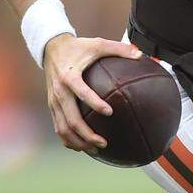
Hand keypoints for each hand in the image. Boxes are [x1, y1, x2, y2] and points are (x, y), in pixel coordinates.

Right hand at [42, 34, 142, 151]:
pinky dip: (68, 140)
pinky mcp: (52, 106)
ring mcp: (53, 101)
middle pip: (71, 120)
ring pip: (63, 128)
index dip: (95, 103)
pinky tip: (82, 147)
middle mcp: (59, 91)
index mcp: (70, 76)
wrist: (51, 48)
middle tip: (104, 143)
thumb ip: (119, 49)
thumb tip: (141, 55)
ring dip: (78, 142)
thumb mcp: (97, 43)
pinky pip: (58, 127)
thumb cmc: (78, 47)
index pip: (82, 92)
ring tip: (96, 149)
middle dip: (87, 134)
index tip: (110, 112)